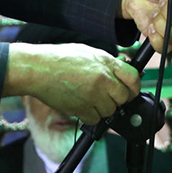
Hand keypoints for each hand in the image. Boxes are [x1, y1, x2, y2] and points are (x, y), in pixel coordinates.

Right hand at [3, 42, 139, 124]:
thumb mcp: (88, 53)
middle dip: (118, 100)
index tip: (131, 91)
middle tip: (108, 98)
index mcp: (106, 62)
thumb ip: (106, 64)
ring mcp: (93, 94)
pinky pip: (95, 120)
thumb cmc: (59, 59)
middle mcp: (103, 78)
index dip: (134, 87)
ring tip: (91, 100)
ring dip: (103, 109)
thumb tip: (119, 73)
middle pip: (123, 97)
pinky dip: (90, 117)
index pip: (133, 78)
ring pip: (110, 111)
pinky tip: (82, 106)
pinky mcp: (81, 108)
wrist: (38, 69)